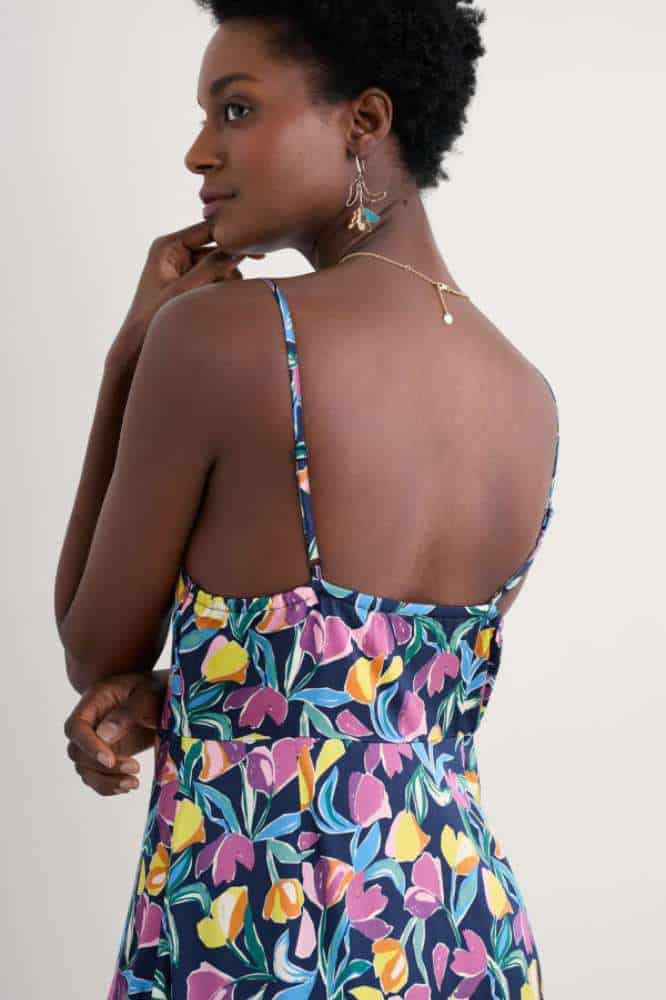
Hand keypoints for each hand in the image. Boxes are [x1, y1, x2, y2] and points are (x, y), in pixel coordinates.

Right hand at [63, 669, 168, 795]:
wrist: (166, 698)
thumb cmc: (157, 689)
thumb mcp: (148, 695)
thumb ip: (128, 712)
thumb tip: (105, 736)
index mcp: (94, 701)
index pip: (76, 727)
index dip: (88, 746)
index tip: (110, 760)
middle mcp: (89, 722)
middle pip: (77, 752)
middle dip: (102, 767)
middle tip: (134, 768)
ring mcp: (95, 741)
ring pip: (84, 769)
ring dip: (105, 782)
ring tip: (134, 783)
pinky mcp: (106, 756)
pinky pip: (96, 776)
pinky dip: (109, 786)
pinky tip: (128, 786)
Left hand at [113, 219, 265, 360]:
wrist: (135, 347)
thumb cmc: (151, 320)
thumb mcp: (184, 291)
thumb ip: (211, 268)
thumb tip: (238, 249)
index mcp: (167, 246)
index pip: (207, 229)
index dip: (233, 235)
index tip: (257, 248)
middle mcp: (173, 253)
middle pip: (214, 247)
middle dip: (231, 264)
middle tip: (246, 280)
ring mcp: (179, 268)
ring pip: (216, 265)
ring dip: (227, 279)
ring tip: (230, 297)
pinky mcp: (185, 284)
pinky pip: (211, 279)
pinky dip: (220, 289)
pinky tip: (223, 303)